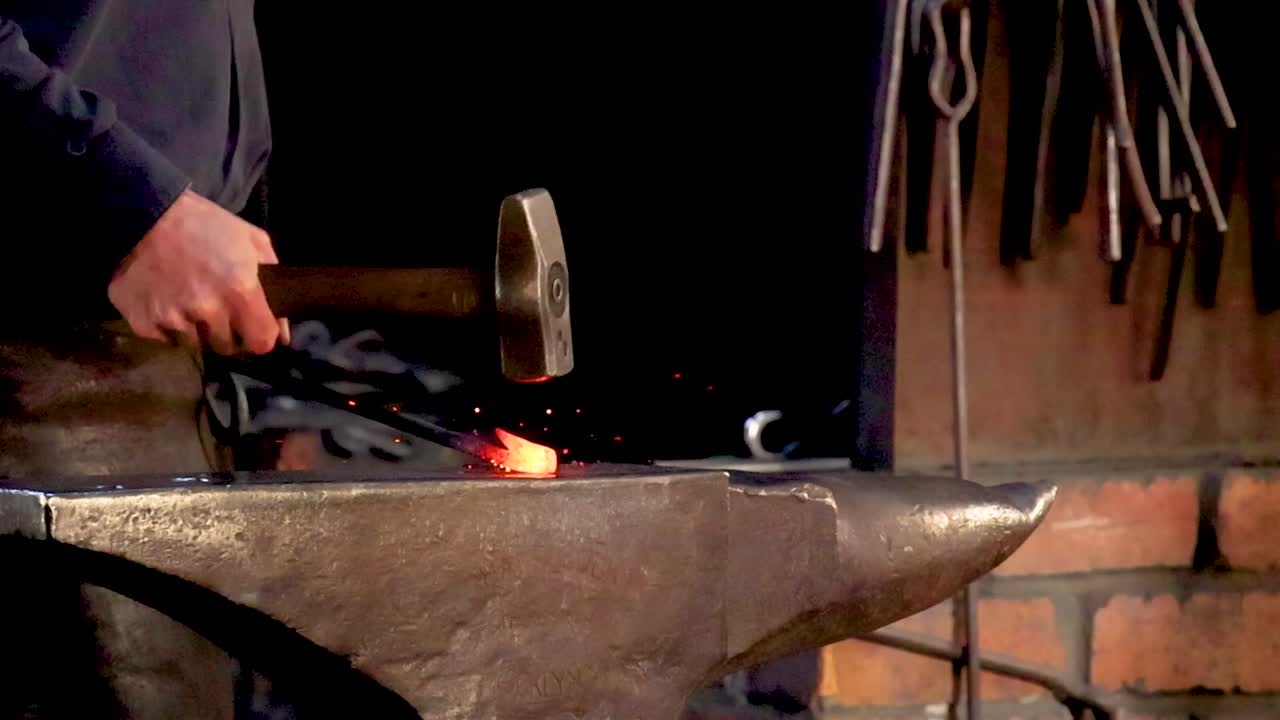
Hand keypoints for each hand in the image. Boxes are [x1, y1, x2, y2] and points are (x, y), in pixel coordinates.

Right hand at [108, 190, 281, 354]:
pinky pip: (166, 340)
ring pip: (196, 345)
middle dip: (227, 333)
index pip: (261, 342)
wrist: (142, 213)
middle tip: (218, 310)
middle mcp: (208, 309)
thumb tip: (282, 333)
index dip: (260, 337)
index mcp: (240, 289)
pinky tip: (166, 303)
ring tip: (189, 303)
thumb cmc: (204, 224)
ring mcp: (174, 319)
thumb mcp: (252, 240)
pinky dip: (169, 328)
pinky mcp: (144, 323)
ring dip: (197, 331)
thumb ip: (274, 282)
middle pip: (227, 346)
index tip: (253, 328)